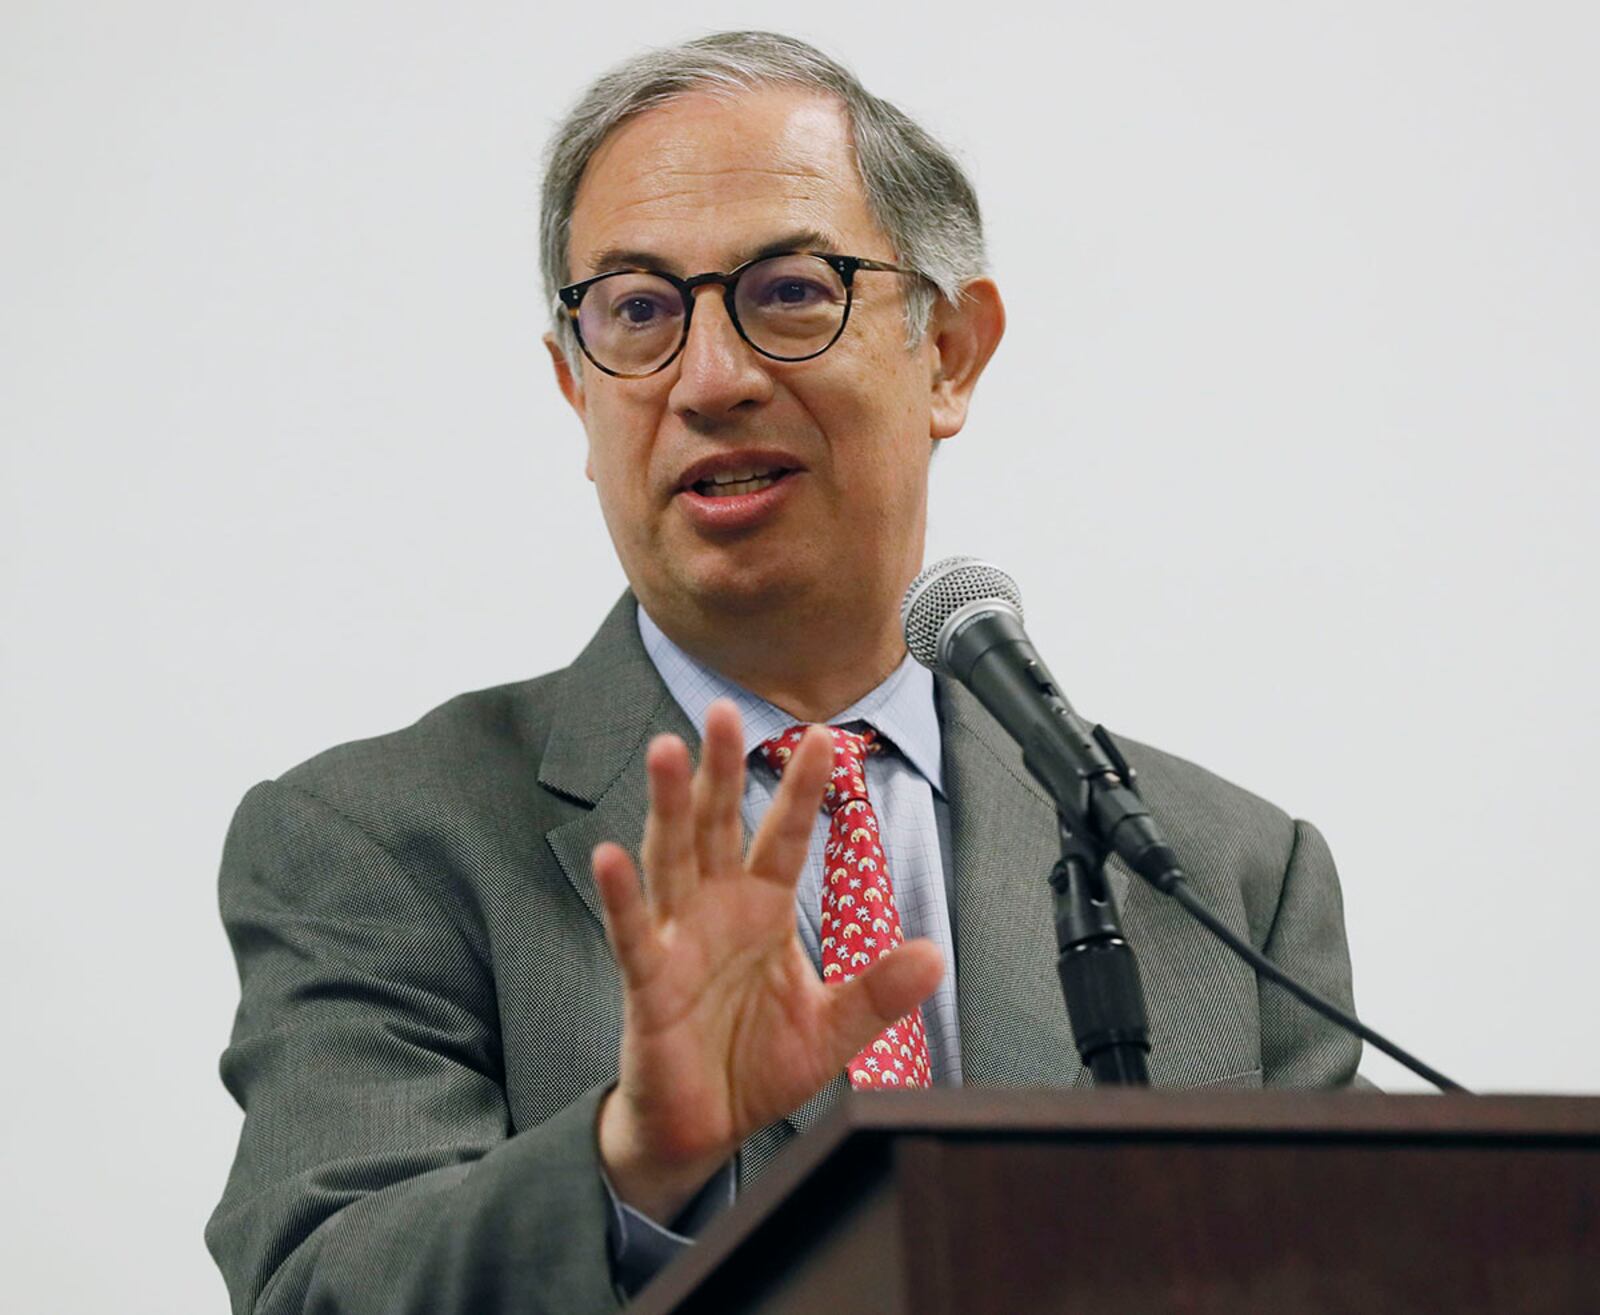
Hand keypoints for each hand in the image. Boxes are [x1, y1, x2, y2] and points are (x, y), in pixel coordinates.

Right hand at [591, 699, 943, 1221]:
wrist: (706, 1129)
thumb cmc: (757, 1066)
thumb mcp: (833, 1029)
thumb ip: (878, 990)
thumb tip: (936, 955)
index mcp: (763, 910)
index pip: (785, 838)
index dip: (803, 791)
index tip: (827, 737)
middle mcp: (717, 911)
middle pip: (718, 827)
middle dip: (722, 770)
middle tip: (726, 711)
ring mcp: (679, 940)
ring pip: (671, 859)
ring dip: (669, 807)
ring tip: (667, 751)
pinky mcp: (647, 983)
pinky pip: (633, 933)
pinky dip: (619, 895)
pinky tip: (611, 855)